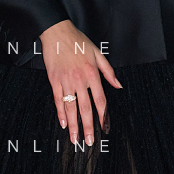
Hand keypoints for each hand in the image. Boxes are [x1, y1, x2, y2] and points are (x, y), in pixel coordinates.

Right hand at [39, 19, 121, 145]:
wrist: (57, 32)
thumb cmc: (78, 41)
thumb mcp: (98, 53)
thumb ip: (109, 71)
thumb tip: (118, 85)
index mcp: (93, 74)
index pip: (100, 100)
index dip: (103, 116)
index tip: (104, 129)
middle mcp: (80, 80)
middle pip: (85, 108)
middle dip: (88, 127)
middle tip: (89, 142)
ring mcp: (66, 81)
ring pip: (70, 107)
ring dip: (73, 125)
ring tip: (75, 138)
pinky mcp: (54, 80)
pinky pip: (58, 100)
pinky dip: (60, 113)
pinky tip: (63, 123)